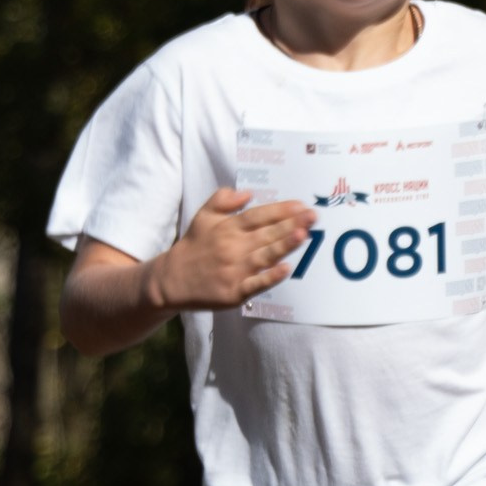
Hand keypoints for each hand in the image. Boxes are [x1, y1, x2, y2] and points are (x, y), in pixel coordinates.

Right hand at [150, 187, 312, 313]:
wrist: (172, 280)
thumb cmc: (194, 246)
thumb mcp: (203, 216)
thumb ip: (223, 200)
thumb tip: (247, 193)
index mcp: (227, 228)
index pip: (258, 216)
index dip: (280, 210)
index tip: (301, 205)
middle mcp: (232, 247)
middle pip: (266, 234)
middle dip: (291, 224)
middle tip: (313, 217)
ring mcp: (234, 271)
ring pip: (264, 256)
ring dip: (284, 246)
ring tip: (303, 235)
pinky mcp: (233, 292)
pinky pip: (256, 284)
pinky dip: (270, 277)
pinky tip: (286, 269)